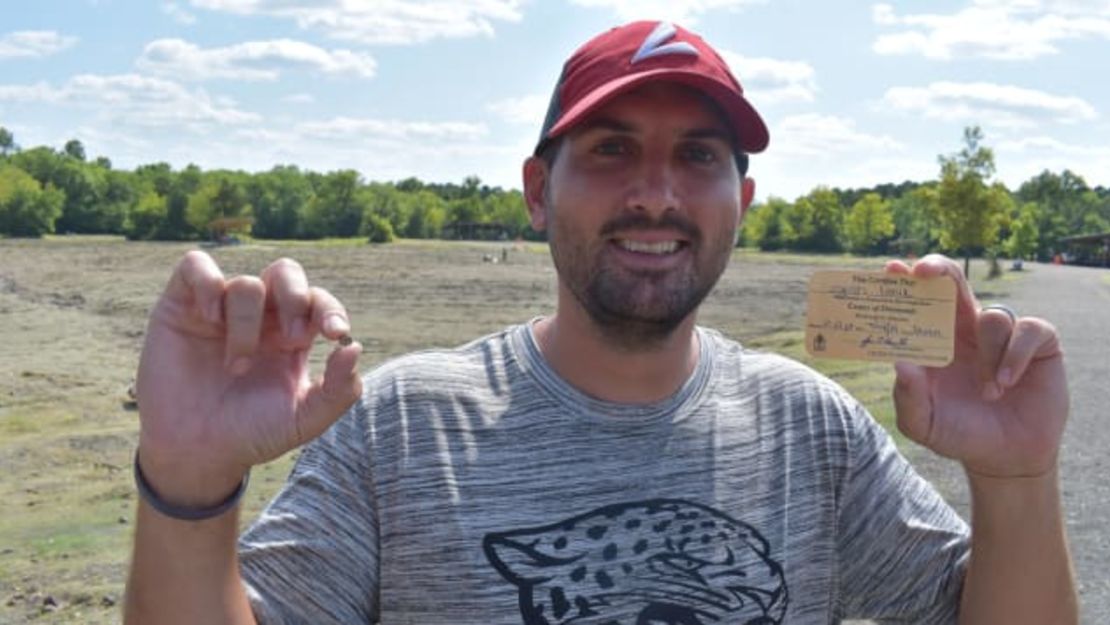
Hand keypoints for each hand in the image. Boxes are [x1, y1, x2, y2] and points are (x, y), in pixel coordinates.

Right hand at [135, 251, 361, 504]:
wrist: (196, 452)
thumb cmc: (252, 433)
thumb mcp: (304, 420)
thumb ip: (339, 390)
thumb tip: (354, 347)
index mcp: (293, 334)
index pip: (318, 302)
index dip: (331, 310)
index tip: (335, 333)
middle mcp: (260, 315)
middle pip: (286, 273)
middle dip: (296, 297)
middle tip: (293, 339)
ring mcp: (221, 308)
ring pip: (246, 283)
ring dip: (247, 323)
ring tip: (238, 366)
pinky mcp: (181, 305)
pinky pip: (196, 266)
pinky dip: (208, 283)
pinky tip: (211, 318)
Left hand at [885, 254, 1067, 477]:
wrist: (1006, 457)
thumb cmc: (959, 433)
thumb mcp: (924, 424)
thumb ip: (908, 398)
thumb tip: (899, 363)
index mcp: (934, 340)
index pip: (918, 302)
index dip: (905, 282)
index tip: (891, 270)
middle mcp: (966, 329)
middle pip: (952, 282)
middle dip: (938, 268)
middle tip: (923, 271)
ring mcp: (1002, 332)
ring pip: (992, 316)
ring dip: (989, 354)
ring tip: (989, 392)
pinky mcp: (1038, 342)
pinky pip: (1027, 330)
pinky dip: (1015, 356)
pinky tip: (1007, 383)